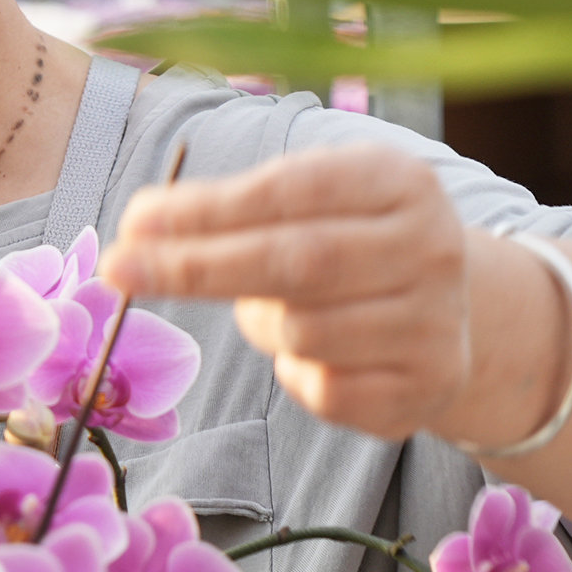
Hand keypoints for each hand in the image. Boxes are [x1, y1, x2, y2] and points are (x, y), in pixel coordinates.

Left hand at [99, 144, 477, 440]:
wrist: (451, 314)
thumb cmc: (350, 243)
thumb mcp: (312, 200)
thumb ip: (233, 206)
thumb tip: (138, 229)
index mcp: (400, 181)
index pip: (290, 190)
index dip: (207, 208)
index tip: (133, 223)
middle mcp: (431, 248)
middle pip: (295, 261)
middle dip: (197, 266)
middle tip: (119, 269)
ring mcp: (438, 322)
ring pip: (303, 331)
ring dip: (258, 323)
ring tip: (270, 308)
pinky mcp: (426, 387)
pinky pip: (324, 389)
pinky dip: (294, 372)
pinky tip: (309, 352)